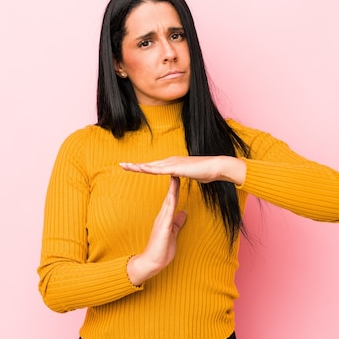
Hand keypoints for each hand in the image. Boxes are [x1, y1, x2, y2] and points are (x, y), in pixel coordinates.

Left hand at [120, 156, 245, 184]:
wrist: (216, 167)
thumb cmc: (206, 172)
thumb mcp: (191, 175)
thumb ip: (183, 176)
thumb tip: (179, 176)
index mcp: (173, 164)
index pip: (154, 166)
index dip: (142, 167)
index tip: (132, 167)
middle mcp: (170, 161)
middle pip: (149, 164)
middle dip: (135, 165)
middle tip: (121, 164)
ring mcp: (173, 164)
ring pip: (151, 166)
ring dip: (138, 166)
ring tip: (126, 166)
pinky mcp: (177, 168)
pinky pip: (160, 170)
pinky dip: (150, 169)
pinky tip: (141, 169)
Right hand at [127, 176, 187, 285]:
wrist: (151, 263)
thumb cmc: (161, 250)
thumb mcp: (173, 234)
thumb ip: (177, 223)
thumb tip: (184, 213)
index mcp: (165, 217)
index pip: (172, 199)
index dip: (176, 187)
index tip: (180, 175)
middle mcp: (162, 216)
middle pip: (170, 196)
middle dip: (174, 183)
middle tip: (177, 168)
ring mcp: (162, 221)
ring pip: (168, 202)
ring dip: (172, 189)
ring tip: (175, 176)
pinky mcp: (163, 228)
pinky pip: (168, 214)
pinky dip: (171, 204)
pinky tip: (173, 196)